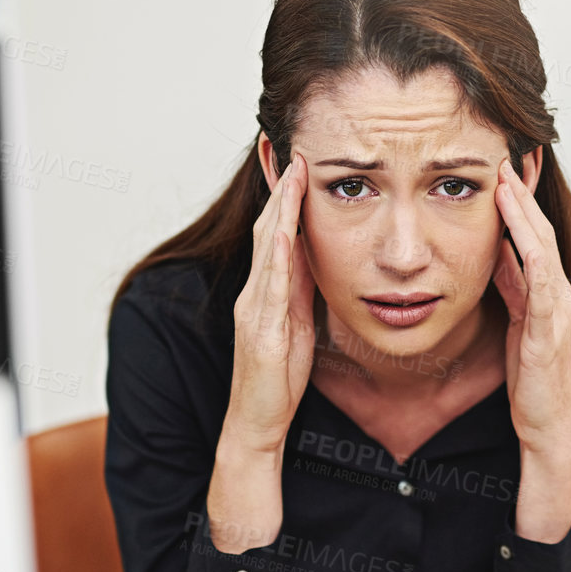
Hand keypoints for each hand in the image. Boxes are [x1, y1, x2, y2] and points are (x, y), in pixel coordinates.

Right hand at [224, 153, 316, 455]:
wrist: (257, 423)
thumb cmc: (278, 379)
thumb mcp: (296, 323)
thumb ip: (301, 289)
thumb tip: (315, 254)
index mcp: (267, 292)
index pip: (275, 233)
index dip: (285, 196)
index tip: (298, 160)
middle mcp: (255, 294)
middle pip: (266, 230)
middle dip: (279, 188)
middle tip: (290, 148)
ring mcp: (255, 312)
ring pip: (266, 250)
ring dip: (280, 210)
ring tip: (292, 174)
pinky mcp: (262, 333)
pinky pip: (270, 288)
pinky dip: (276, 256)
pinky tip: (285, 232)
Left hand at [491, 158, 570, 540]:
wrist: (545, 425)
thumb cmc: (528, 377)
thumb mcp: (510, 316)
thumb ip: (507, 281)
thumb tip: (494, 245)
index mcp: (541, 288)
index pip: (527, 230)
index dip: (515, 195)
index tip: (498, 158)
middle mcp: (554, 291)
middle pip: (537, 227)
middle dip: (522, 188)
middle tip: (505, 148)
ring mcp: (556, 307)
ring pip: (540, 245)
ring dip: (523, 208)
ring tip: (505, 174)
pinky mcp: (549, 327)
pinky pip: (540, 278)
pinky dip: (527, 247)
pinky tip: (513, 226)